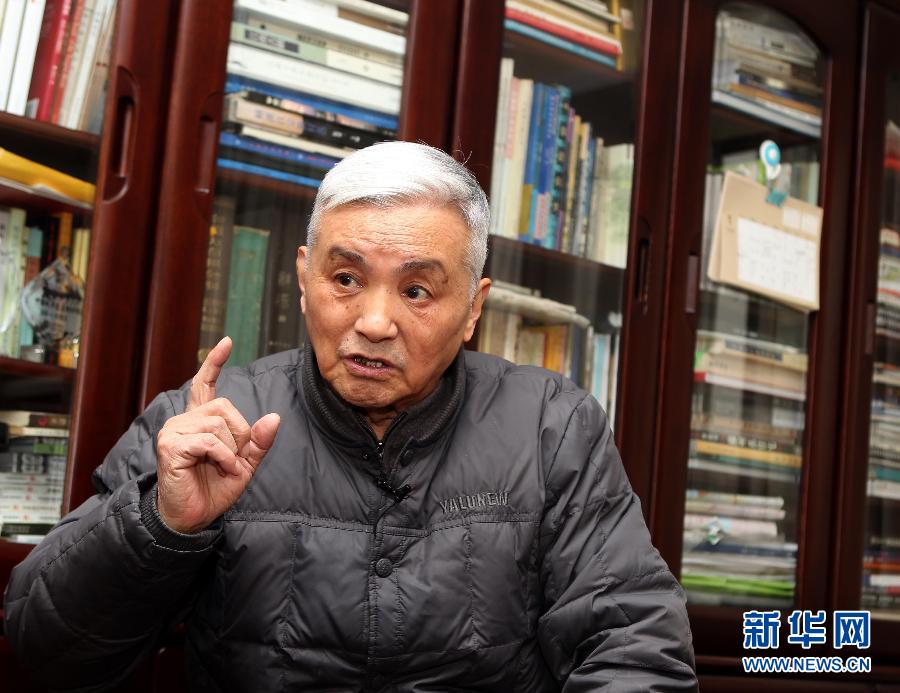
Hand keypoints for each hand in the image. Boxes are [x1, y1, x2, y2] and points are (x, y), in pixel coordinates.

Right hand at [155, 337, 279, 532]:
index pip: (206, 384)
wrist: (193, 517)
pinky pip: (210, 442)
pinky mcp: (170, 446)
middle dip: (239, 435)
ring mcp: (174, 431)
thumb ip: (259, 442)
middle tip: (231, 459)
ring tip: (224, 468)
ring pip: (219, 425)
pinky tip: (222, 470)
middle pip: (225, 408)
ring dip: (232, 451)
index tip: (227, 341)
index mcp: (199, 421)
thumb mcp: (246, 464)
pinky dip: (224, 458)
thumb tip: (274, 417)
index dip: (215, 363)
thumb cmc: (215, 489)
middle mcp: (183, 420)